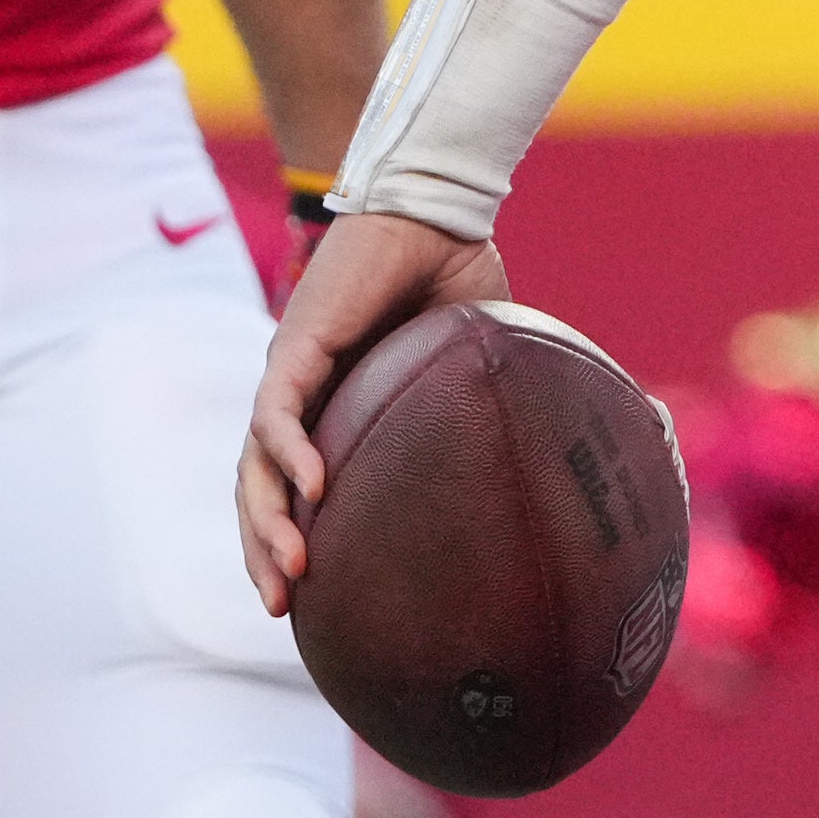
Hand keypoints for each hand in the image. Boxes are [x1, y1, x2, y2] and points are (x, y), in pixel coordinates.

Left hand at [237, 209, 508, 614]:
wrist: (439, 208)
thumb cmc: (458, 270)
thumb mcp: (473, 357)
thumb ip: (487, 400)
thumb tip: (563, 441)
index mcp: (334, 397)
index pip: (292, 479)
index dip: (293, 532)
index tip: (308, 592)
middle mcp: (299, 390)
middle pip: (259, 486)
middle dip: (263, 550)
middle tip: (280, 609)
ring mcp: (292, 370)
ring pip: (255, 463)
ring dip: (267, 521)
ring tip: (291, 574)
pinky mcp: (296, 346)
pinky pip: (278, 414)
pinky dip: (290, 455)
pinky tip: (314, 492)